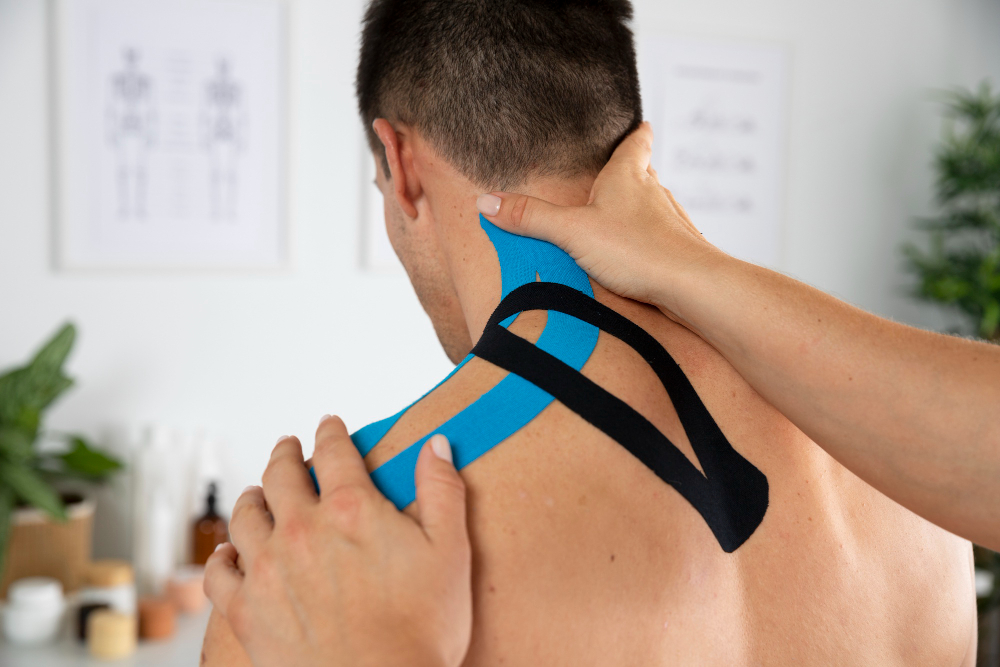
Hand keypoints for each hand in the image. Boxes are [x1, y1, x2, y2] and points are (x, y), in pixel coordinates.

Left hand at [204, 416, 472, 666]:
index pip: (335, 452)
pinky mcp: (247, 610)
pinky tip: (228, 552)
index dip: (331, 432)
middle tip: (289, 448)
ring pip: (245, 516)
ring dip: (253, 496)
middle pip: (281, 474)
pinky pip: (219, 572)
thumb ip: (442, 490)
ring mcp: (268, 570)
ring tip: (258, 493)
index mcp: (351, 509)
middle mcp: (302, 530)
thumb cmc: (420, 631)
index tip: (330, 425)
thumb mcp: (450, 551)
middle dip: (286, 454)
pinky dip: (221, 555)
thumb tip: (435, 447)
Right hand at [476, 122, 723, 318]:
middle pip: (646, 174)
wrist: (691, 285)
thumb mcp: (572, 232)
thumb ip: (530, 218)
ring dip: (639, 209)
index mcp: (628, 177)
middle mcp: (654, 194)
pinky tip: (636, 259)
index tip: (641, 124)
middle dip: (633, 172)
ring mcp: (671, 223)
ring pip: (655, 207)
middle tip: (622, 169)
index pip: (636, 144)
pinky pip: (660, 241)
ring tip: (622, 217)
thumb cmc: (637, 251)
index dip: (637, 133)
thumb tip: (486, 201)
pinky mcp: (679, 252)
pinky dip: (647, 242)